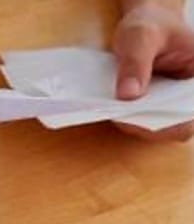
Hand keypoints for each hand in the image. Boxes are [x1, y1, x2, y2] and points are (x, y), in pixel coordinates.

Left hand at [113, 3, 193, 140]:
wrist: (144, 25)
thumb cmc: (150, 25)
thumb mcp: (141, 36)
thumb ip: (136, 62)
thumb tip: (128, 96)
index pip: (191, 112)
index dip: (172, 122)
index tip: (142, 116)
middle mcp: (189, 96)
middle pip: (173, 125)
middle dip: (146, 124)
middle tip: (119, 115)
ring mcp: (171, 104)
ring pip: (155, 126)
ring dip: (133, 123)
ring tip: (112, 111)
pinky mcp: (152, 108)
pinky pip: (140, 120)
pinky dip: (126, 118)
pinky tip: (110, 110)